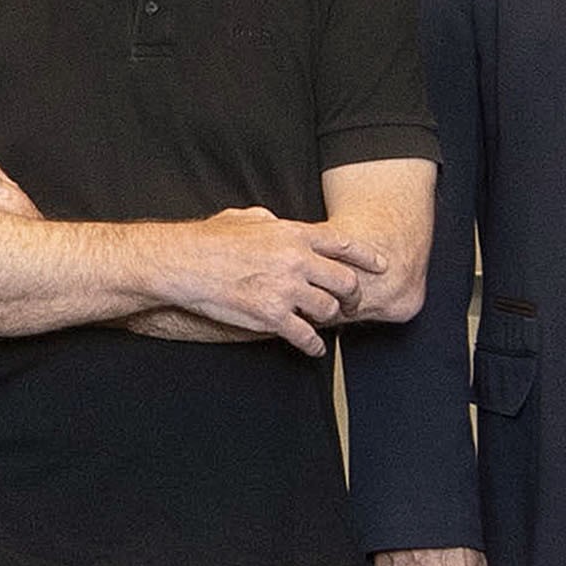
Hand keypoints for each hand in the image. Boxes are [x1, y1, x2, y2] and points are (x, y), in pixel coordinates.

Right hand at [161, 207, 379, 352]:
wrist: (185, 263)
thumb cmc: (210, 239)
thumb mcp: (246, 217)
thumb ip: (271, 222)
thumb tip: (279, 224)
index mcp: (293, 234)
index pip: (343, 245)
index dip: (367, 257)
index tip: (380, 266)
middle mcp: (296, 261)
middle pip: (345, 281)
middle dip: (353, 294)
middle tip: (352, 301)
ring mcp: (286, 291)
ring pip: (329, 310)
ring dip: (331, 317)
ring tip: (327, 320)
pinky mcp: (272, 317)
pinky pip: (305, 336)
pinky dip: (314, 345)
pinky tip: (314, 348)